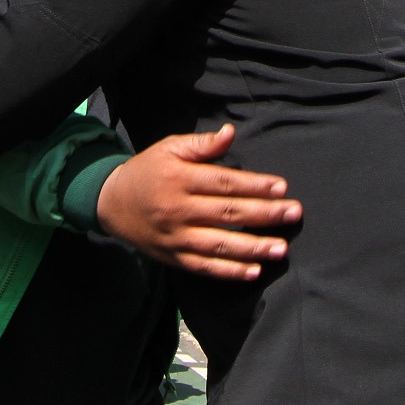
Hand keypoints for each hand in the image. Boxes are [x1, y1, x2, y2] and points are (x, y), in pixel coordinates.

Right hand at [95, 125, 302, 280]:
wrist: (110, 203)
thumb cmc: (146, 171)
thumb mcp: (168, 149)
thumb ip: (201, 145)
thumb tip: (230, 133)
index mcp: (179, 179)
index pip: (224, 183)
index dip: (254, 186)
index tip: (282, 187)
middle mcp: (177, 210)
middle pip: (227, 214)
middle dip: (264, 214)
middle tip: (294, 213)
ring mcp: (175, 237)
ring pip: (219, 244)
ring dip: (253, 248)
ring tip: (281, 249)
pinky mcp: (173, 257)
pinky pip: (204, 267)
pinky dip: (229, 271)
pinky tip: (253, 271)